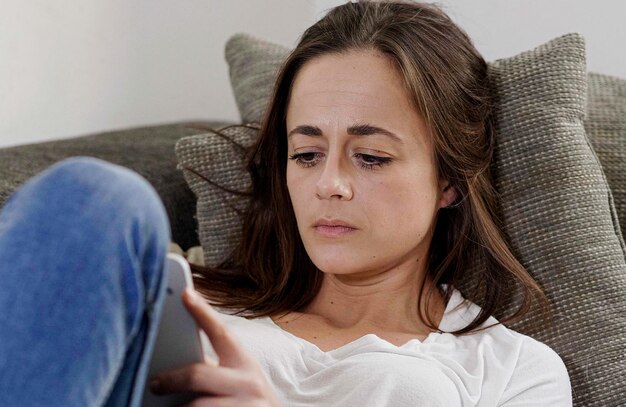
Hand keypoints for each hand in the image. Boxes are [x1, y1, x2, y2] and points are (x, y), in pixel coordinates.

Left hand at [149, 288, 282, 406]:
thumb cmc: (248, 399)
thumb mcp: (239, 378)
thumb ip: (214, 368)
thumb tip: (174, 361)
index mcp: (244, 363)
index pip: (220, 332)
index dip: (202, 312)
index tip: (185, 293)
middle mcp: (248, 383)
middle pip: (197, 375)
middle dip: (171, 380)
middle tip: (155, 384)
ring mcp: (244, 406)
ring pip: (195, 406)